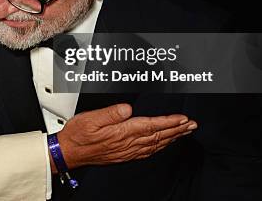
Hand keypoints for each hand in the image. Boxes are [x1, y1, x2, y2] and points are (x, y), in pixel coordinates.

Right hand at [54, 103, 195, 170]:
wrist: (69, 152)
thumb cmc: (78, 135)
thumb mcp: (90, 118)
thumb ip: (111, 113)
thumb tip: (128, 108)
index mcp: (121, 132)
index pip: (151, 126)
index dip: (169, 122)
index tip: (183, 118)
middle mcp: (127, 143)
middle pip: (158, 136)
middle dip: (177, 129)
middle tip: (192, 124)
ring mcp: (127, 151)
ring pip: (156, 144)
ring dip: (172, 138)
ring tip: (184, 132)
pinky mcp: (124, 155)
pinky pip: (148, 151)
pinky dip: (160, 146)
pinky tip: (164, 143)